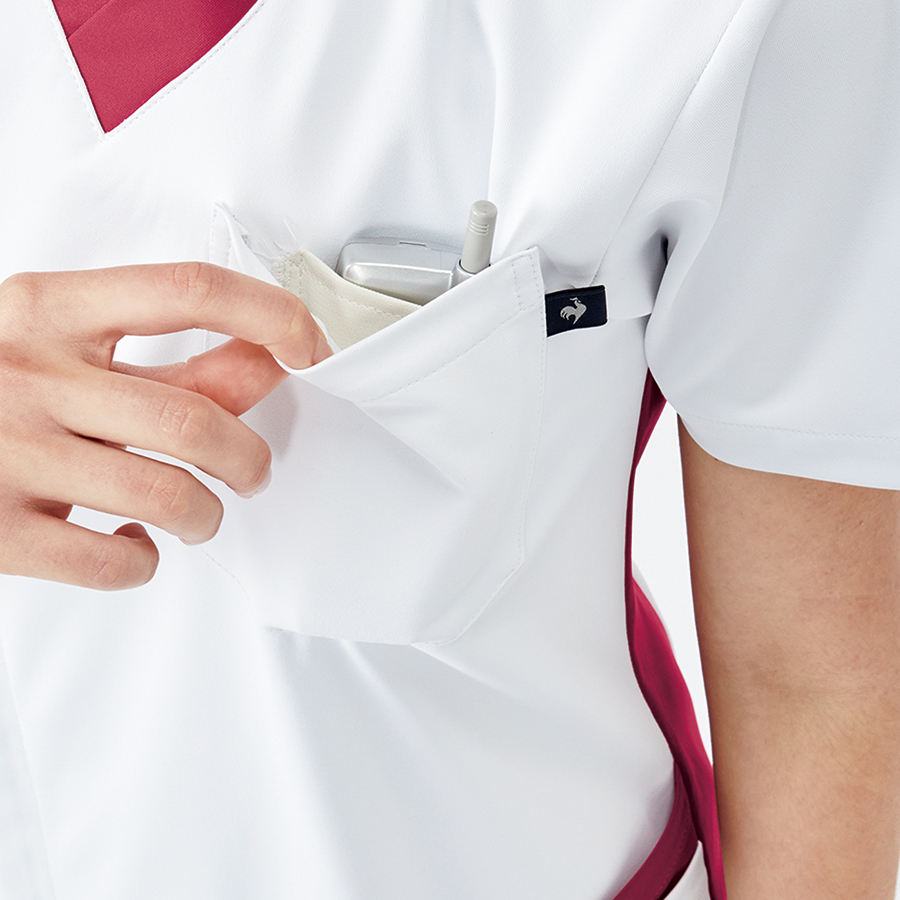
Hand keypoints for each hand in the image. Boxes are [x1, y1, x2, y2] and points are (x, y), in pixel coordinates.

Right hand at [0, 262, 330, 589]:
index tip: (309, 345)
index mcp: (48, 308)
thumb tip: (266, 363)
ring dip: (207, 514)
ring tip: (199, 514)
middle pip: (194, 417)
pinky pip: (111, 560)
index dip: (269, 314)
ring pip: (168, 494)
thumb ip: (167, 355)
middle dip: (249, 457)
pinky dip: (144, 561)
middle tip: (253, 473)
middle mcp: (28, 373)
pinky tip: (133, 544)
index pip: (189, 290)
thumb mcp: (59, 342)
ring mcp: (7, 452)